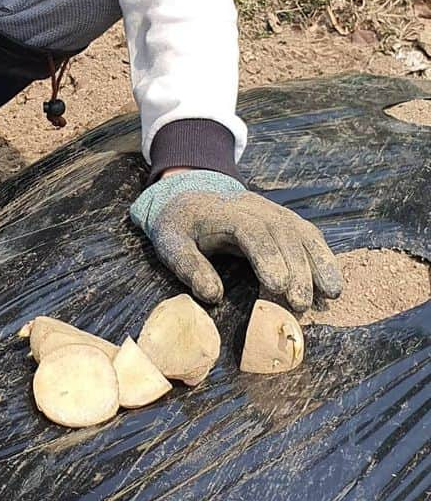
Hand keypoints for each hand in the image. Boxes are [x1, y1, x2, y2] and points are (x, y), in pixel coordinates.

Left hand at [129, 170, 341, 311]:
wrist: (187, 196)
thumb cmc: (178, 226)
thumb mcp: (170, 243)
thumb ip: (188, 267)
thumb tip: (213, 295)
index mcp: (222, 211)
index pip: (252, 230)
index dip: (268, 257)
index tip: (277, 287)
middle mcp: (252, 206)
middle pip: (282, 232)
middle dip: (297, 268)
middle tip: (300, 304)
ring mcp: (270, 210)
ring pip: (301, 231)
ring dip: (318, 261)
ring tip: (329, 294)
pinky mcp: (281, 218)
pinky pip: (307, 233)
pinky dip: (322, 255)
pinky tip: (331, 281)